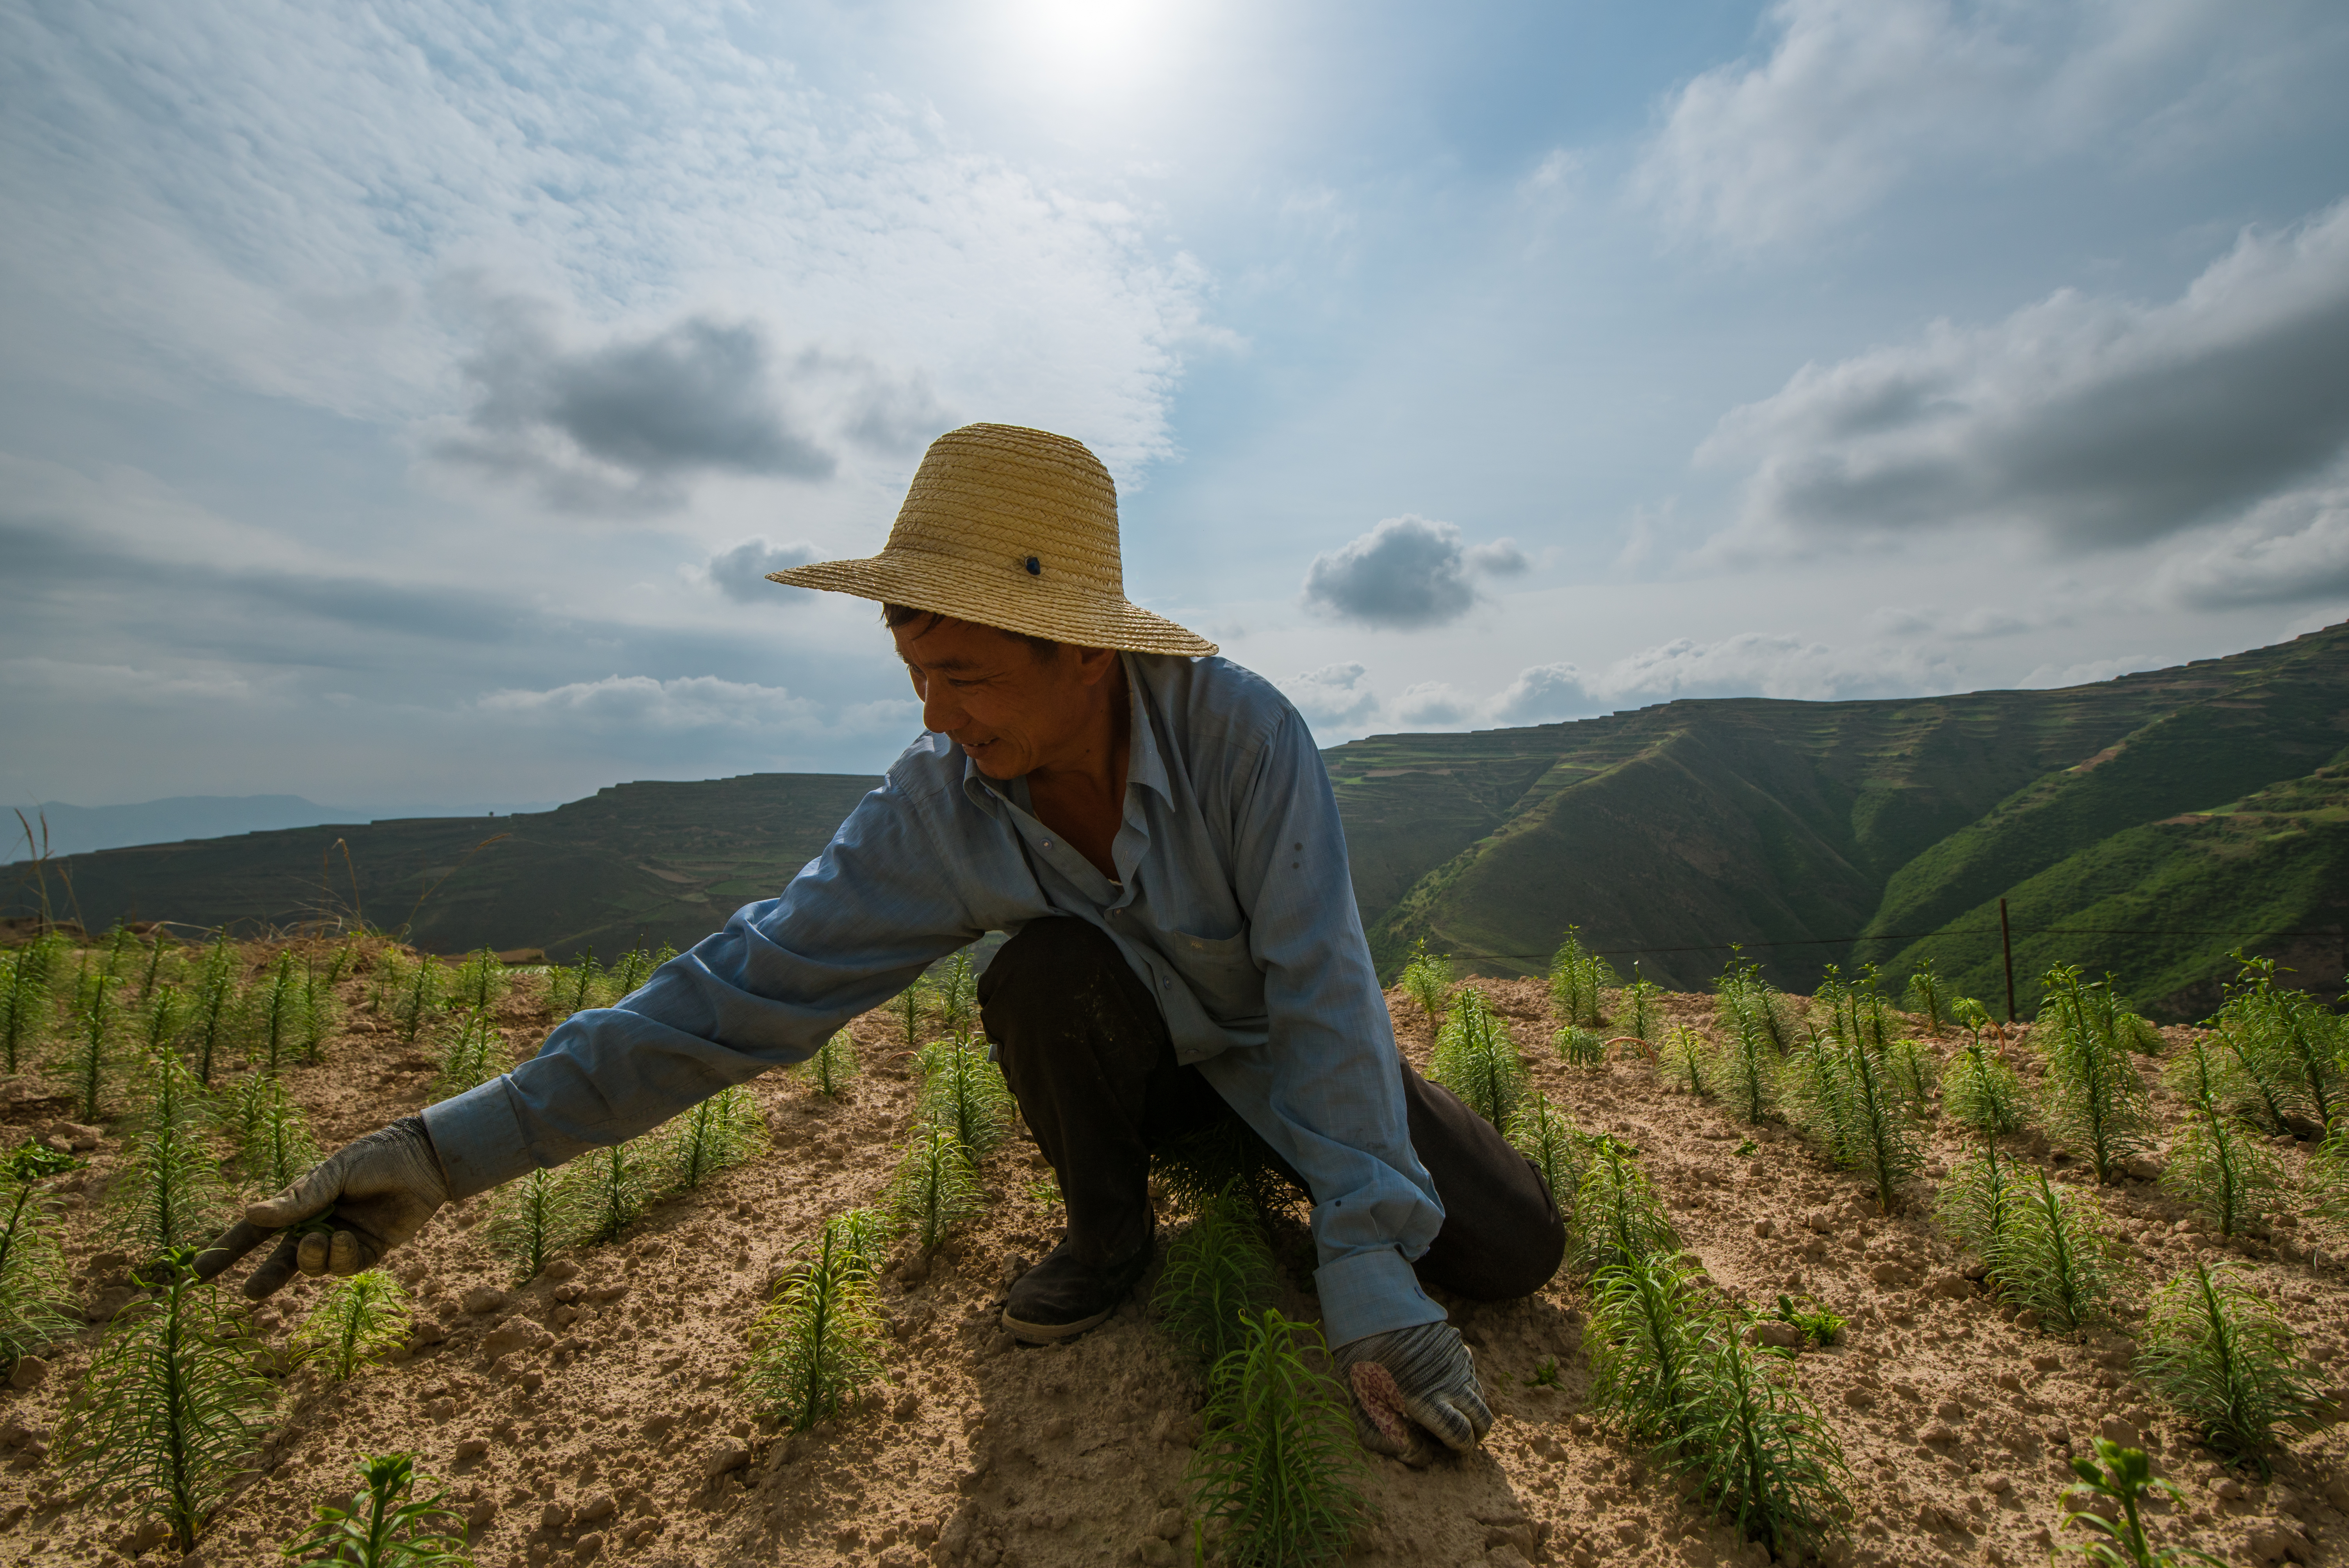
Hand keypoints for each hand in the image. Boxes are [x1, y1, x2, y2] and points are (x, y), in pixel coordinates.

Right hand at [193, 1117, 450, 1298]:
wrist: (424, 1159)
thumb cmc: (376, 1157)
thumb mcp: (333, 1173)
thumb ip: (297, 1199)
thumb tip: (251, 1214)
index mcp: (301, 1202)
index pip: (255, 1230)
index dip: (228, 1250)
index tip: (198, 1271)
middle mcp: (317, 1224)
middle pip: (281, 1259)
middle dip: (265, 1277)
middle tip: (250, 1294)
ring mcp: (342, 1240)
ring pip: (313, 1266)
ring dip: (311, 1259)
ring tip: (320, 1240)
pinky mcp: (368, 1250)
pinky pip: (344, 1266)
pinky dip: (339, 1257)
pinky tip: (345, 1239)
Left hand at [1332, 1320, 1491, 1460]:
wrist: (1370, 1310)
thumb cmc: (1363, 1363)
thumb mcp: (1365, 1408)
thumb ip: (1390, 1440)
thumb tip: (1422, 1458)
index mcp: (1428, 1402)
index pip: (1461, 1435)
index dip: (1461, 1448)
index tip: (1452, 1450)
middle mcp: (1450, 1382)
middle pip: (1483, 1417)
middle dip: (1477, 1433)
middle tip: (1464, 1438)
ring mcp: (1456, 1360)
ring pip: (1478, 1393)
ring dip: (1471, 1407)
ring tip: (1452, 1411)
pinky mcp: (1455, 1343)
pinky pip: (1469, 1368)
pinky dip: (1464, 1381)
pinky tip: (1443, 1381)